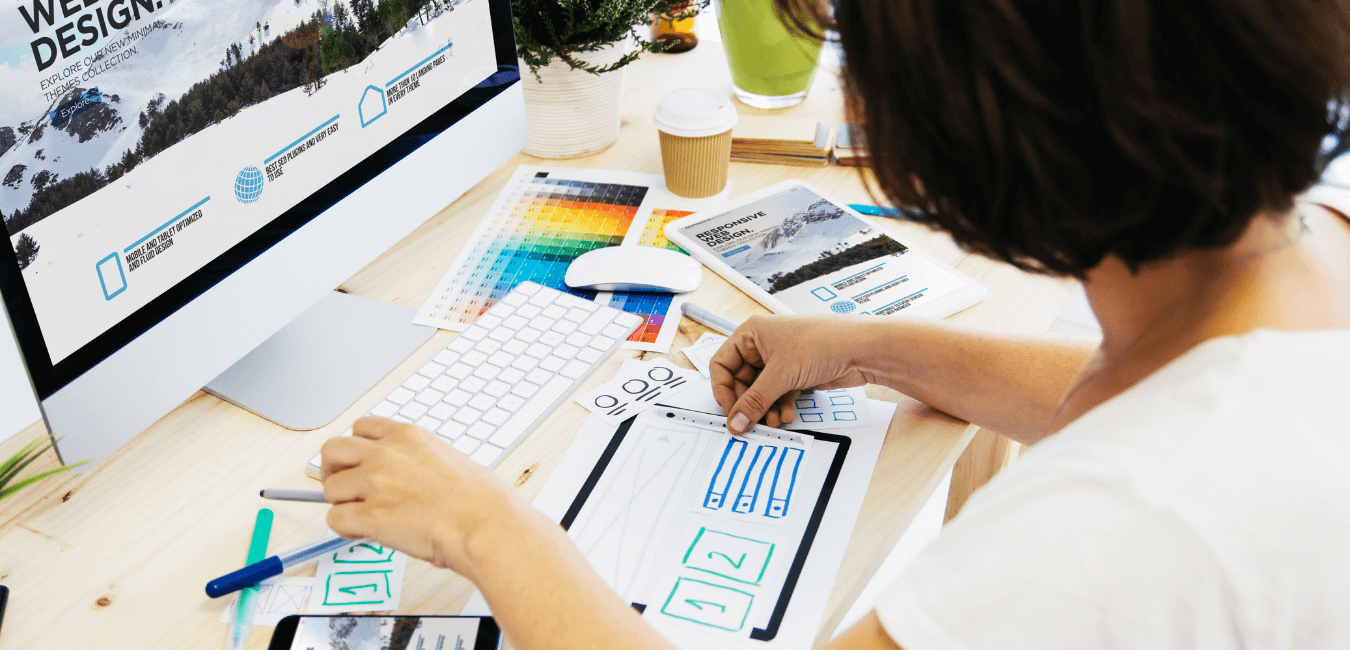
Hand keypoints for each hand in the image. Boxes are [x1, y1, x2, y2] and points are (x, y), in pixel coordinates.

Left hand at [320, 417, 525, 577]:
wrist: (483, 524)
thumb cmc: (479, 500)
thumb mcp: (447, 458)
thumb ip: (415, 460)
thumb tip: (404, 478)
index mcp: (407, 436)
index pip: (361, 427)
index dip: (356, 448)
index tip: (359, 462)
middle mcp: (385, 454)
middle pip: (333, 449)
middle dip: (334, 469)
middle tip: (345, 487)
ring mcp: (374, 483)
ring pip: (330, 488)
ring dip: (342, 503)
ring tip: (362, 517)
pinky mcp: (370, 516)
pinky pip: (334, 519)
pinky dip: (345, 529)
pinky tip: (364, 532)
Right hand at [710, 315, 871, 433]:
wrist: (861, 349)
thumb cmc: (822, 342)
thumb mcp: (780, 375)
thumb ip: (754, 402)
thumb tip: (735, 421)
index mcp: (751, 334)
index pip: (723, 365)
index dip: (723, 390)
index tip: (730, 411)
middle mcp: (763, 346)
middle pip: (742, 381)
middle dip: (749, 403)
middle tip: (752, 422)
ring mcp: (780, 360)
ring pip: (761, 391)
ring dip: (765, 409)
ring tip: (774, 420)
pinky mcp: (795, 373)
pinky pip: (778, 394)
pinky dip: (780, 406)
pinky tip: (787, 414)